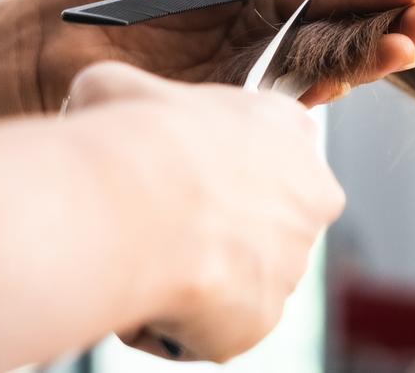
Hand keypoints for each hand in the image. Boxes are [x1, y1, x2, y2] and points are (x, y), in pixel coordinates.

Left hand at [0, 0, 414, 118]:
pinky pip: (298, 97)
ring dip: (378, 56)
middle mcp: (268, 34)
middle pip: (345, 29)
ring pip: (333, 65)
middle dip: (394, 25)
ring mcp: (257, 74)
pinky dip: (337, 84)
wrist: (52, 43)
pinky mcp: (240, 109)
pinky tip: (370, 70)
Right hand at [66, 61, 344, 362]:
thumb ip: (136, 96)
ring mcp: (292, 262)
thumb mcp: (120, 86)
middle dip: (214, 227)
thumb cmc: (130, 137)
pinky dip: (178, 323)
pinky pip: (215, 329)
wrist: (132, 205)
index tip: (181, 171)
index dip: (220, 165)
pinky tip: (147, 296)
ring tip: (146, 259)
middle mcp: (311, 196)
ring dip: (196, 275)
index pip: (270, 149)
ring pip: (237, 276)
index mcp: (291, 130)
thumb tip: (103, 100)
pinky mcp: (264, 318)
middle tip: (157, 223)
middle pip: (259, 220)